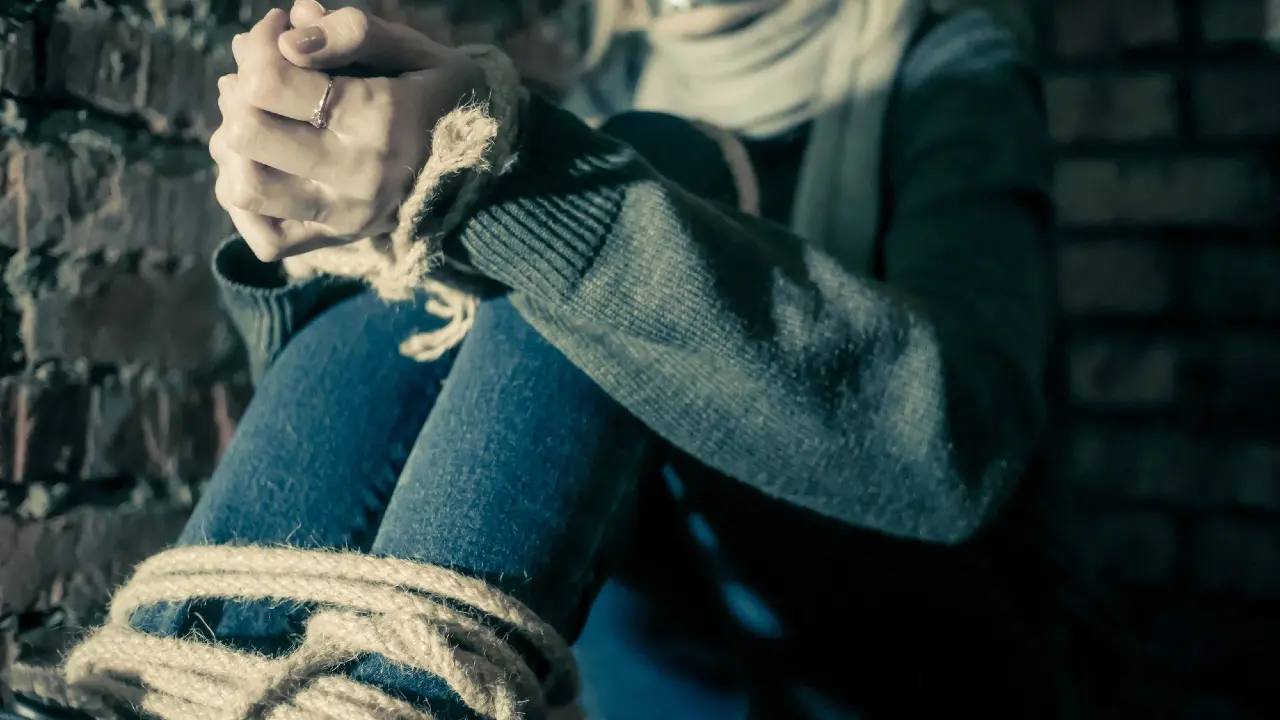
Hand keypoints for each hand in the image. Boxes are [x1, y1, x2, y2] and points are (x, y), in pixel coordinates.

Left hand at [212, 1, 485, 261]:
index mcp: (380, 117)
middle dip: (240, 92)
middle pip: (244, 133)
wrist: (486, 163)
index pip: (268, 81)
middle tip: (263, 77)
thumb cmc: (438, 93)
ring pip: (244, 187)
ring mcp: (347, 216)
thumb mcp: (411, 48)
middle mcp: (361, 174)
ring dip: (233, 146)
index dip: (257, 44)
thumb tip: (288, 36)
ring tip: (259, 120)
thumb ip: (351, 31)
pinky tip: (261, 164)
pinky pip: (263, 238)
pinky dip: (245, 200)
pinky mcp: (337, 241)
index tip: (280, 32)